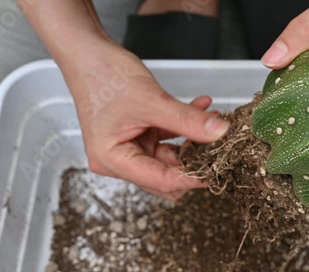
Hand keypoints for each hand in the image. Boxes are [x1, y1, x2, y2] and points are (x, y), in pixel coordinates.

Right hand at [62, 43, 228, 199]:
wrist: (89, 53)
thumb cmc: (104, 75)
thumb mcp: (151, 101)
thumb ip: (187, 120)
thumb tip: (219, 132)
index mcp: (113, 160)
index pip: (160, 181)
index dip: (191, 178)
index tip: (217, 171)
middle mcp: (119, 160)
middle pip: (165, 176)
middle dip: (192, 162)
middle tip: (218, 148)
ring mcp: (129, 147)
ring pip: (170, 157)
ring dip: (192, 141)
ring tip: (211, 121)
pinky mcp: (138, 135)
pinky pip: (167, 138)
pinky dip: (183, 127)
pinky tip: (200, 108)